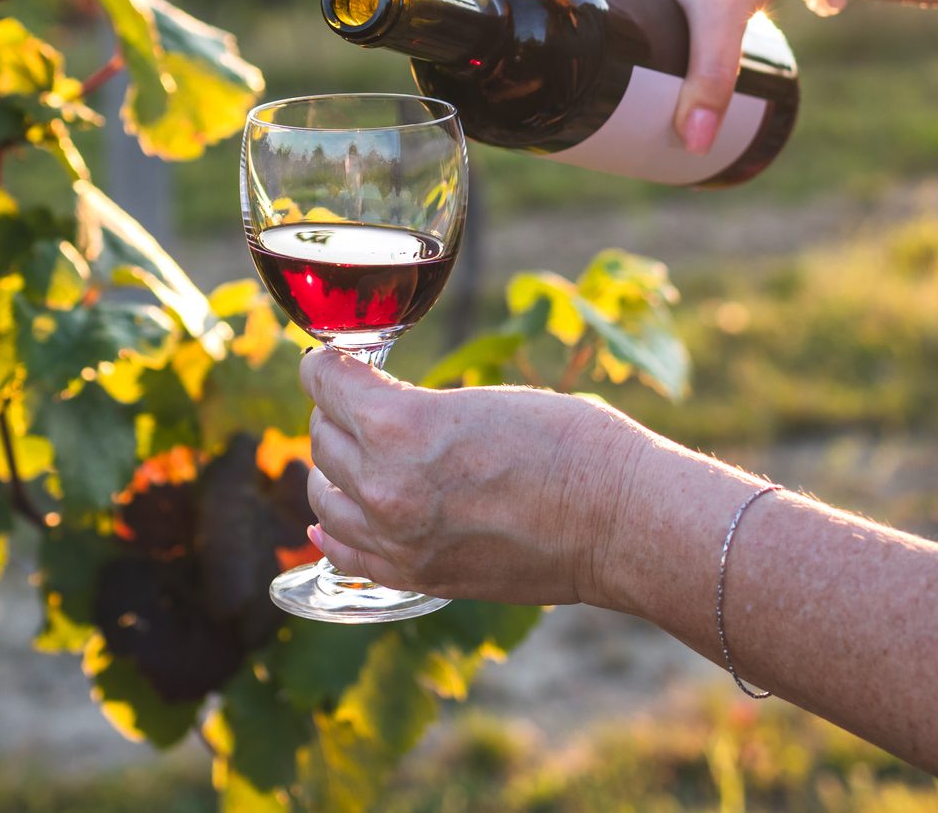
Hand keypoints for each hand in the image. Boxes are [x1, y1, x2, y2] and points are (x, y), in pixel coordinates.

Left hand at [299, 346, 651, 605]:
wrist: (617, 521)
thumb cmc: (568, 443)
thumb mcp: (480, 400)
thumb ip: (415, 411)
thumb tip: (375, 415)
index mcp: (399, 424)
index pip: (321, 382)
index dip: (325, 364)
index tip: (332, 361)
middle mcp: (384, 483)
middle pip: (321, 436)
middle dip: (336, 413)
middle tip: (358, 404)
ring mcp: (396, 537)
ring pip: (323, 494)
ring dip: (333, 468)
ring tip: (355, 456)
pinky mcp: (415, 575)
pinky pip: (344, 550)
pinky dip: (333, 529)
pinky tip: (333, 518)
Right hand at [529, 0, 824, 153]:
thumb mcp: (724, 13)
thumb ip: (710, 78)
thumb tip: (691, 145)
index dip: (501, 13)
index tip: (499, 69)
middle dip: (526, 29)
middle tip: (529, 93)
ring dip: (549, 16)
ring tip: (548, 81)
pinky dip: (576, 2)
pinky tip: (576, 42)